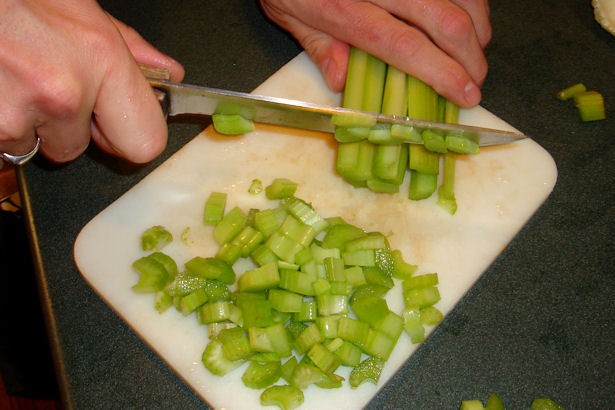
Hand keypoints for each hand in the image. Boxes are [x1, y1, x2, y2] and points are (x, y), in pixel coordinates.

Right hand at [0, 0, 183, 164]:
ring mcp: (16, 110)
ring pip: (31, 145)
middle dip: (65, 128)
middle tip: (44, 85)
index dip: (128, 137)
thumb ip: (130, 48)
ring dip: (23, 120)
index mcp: (101, 60)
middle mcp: (64, 91)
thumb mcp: (80, 8)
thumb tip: (167, 71)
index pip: (145, 142)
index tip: (113, 126)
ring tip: (9, 74)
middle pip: (78, 149)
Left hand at [260, 0, 490, 107]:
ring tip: (475, 51)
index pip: (405, 46)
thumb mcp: (291, 16)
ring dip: (477, 27)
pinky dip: (471, 1)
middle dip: (470, 57)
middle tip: (475, 81)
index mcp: (347, 10)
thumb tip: (343, 82)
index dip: (442, 73)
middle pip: (445, 22)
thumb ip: (320, 48)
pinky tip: (468, 17)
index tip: (464, 94)